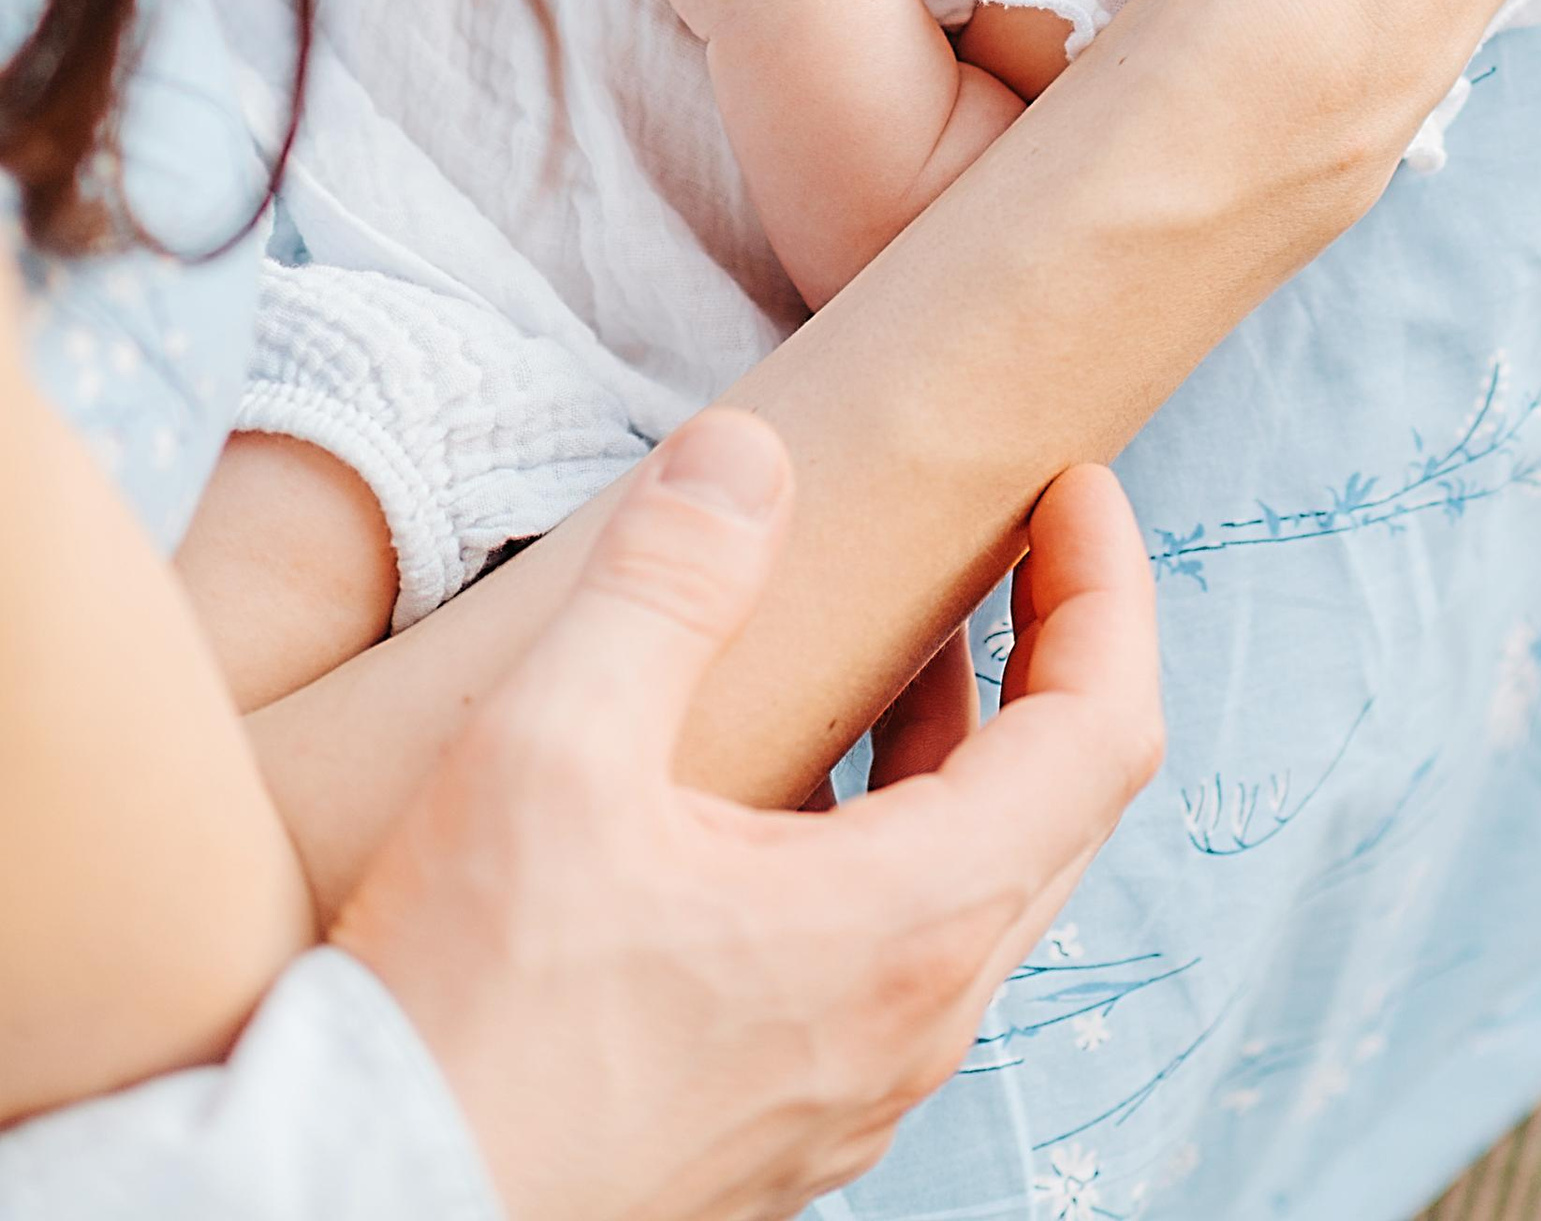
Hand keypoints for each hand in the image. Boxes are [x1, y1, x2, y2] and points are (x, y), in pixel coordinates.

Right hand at [335, 412, 1161, 1220]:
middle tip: (1012, 537)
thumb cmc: (462, 1017)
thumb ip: (667, 584)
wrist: (373, 1211)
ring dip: (965, 745)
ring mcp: (858, 1086)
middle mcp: (916, 1022)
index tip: (1076, 487)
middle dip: (1055, 649)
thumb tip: (747, 454)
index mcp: (908, 927)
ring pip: (979, 884)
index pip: (1102, 733)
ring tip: (903, 633)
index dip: (1108, 589)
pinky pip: (899, 951)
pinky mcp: (789, 1117)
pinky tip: (794, 782)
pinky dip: (894, 834)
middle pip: (1065, 806)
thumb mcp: (551, 754)